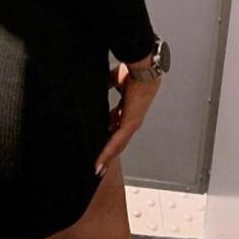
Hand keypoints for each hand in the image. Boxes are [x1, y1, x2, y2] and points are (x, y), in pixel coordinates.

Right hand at [94, 60, 160, 176]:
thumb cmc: (132, 72)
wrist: (142, 70)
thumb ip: (107, 85)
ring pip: (117, 146)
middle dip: (108, 154)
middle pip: (119, 141)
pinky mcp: (129, 124)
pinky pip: (115, 142)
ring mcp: (132, 124)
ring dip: (107, 158)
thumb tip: (96, 83)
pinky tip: (98, 162)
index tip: (99, 143)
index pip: (116, 127)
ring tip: (97, 169)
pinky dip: (106, 153)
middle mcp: (132, 120)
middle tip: (99, 166)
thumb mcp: (115, 80)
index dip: (108, 136)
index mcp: (128, 109)